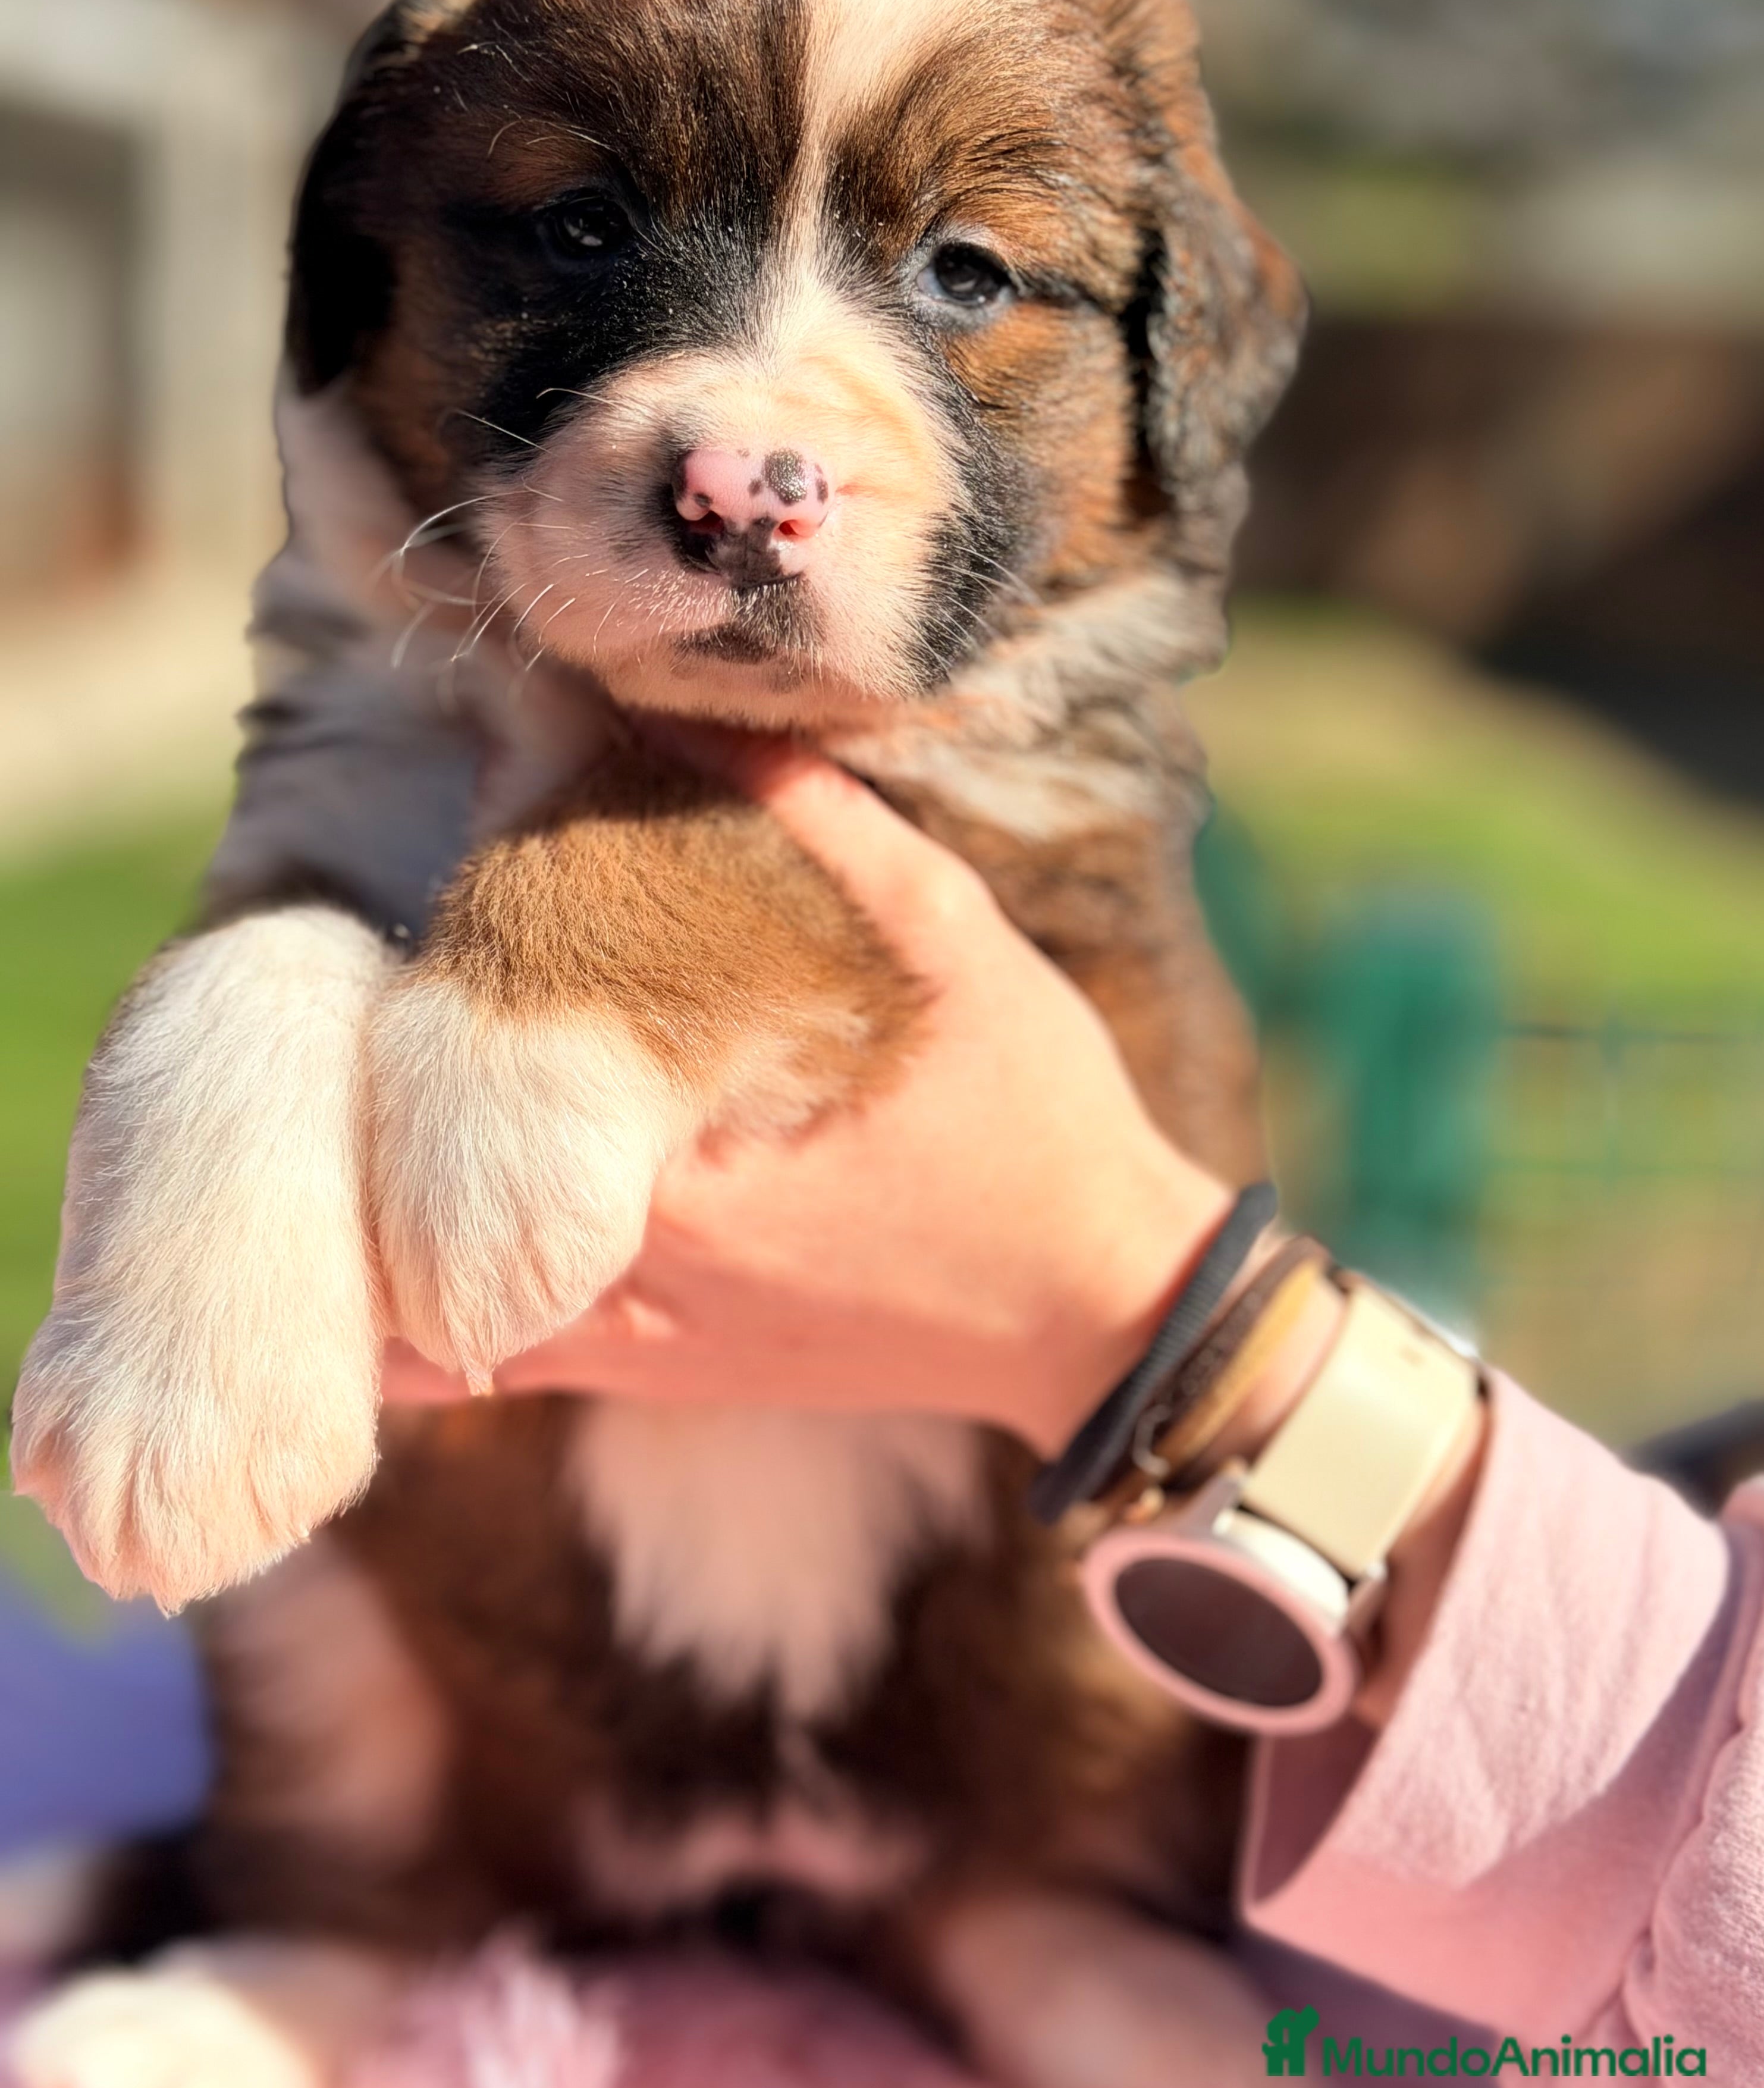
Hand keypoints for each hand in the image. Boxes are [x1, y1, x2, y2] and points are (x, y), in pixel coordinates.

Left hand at [382, 726, 1229, 1453]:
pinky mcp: (663, 1376)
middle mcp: (639, 1284)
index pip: (497, 1070)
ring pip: (436, 1295)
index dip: (445, 971)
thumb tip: (689, 711)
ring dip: (383, 1208)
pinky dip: (424, 1316)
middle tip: (359, 979)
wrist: (1101, 1312)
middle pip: (435, 1186)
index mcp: (688, 1181)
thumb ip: (818, 829)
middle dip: (387, 1087)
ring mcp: (643, 1348)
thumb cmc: (1040, 1131)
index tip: (440, 885)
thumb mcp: (953, 948)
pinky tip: (376, 1263)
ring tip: (339, 1110)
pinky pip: (496, 1360)